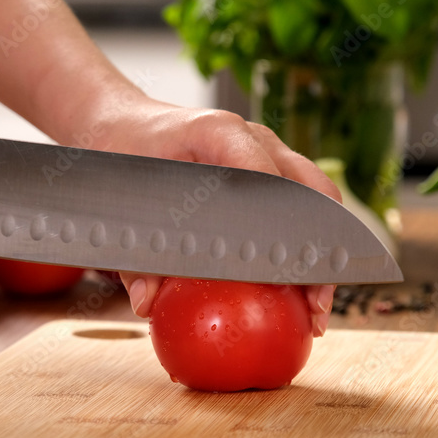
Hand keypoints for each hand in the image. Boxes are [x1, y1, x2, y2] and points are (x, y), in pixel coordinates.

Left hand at [96, 99, 340, 336]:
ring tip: (315, 311)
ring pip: (316, 200)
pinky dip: (307, 250)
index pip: (264, 176)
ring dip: (321, 256)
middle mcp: (254, 138)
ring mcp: (269, 152)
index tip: (282, 273)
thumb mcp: (115, 200)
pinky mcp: (271, 172)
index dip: (278, 227)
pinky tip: (301, 296)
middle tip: (313, 305)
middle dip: (317, 252)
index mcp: (217, 132)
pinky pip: (302, 208)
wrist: (125, 126)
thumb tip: (148, 302)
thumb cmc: (122, 154)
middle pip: (310, 191)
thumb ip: (131, 254)